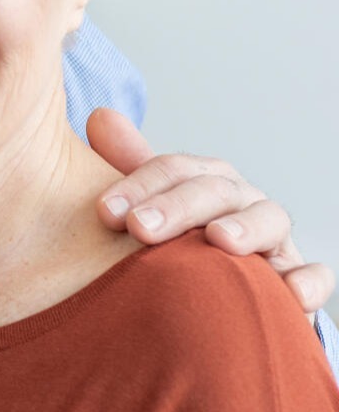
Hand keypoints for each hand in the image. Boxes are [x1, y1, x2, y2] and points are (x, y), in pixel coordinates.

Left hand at [89, 107, 334, 314]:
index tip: (104, 212)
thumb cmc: (177, 238)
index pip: (172, 170)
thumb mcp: (151, 202)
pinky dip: (306, 282)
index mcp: (204, 178)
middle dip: (177, 207)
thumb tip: (99, 117)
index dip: (137, 186)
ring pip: (269, 220)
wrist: (217, 287)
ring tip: (218, 240)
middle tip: (140, 228)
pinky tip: (289, 295)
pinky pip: (311, 275)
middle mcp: (241, 201)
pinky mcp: (295, 278)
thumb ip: (127, 166)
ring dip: (245, 228)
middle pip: (214, 192)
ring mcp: (273, 237)